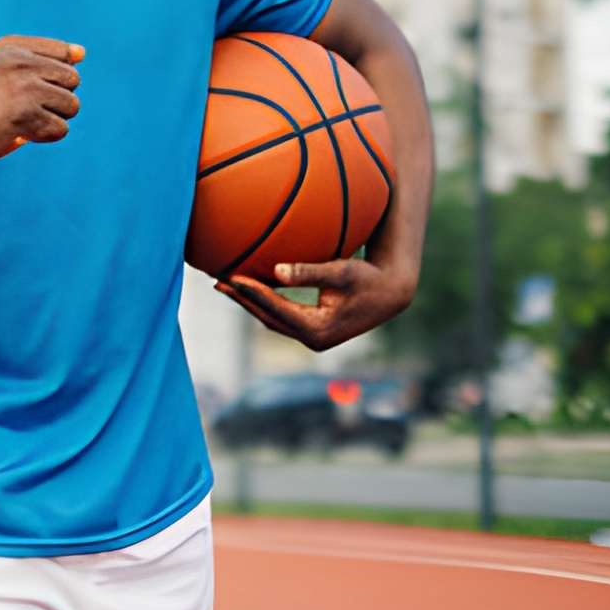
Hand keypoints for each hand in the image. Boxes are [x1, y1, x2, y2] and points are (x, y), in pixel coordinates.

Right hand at [0, 36, 84, 164]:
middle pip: (73, 80)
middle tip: (24, 107)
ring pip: (72, 105)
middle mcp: (20, 62)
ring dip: (53, 119)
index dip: (54, 77)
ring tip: (23, 120)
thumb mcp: (2, 68)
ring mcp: (24, 88)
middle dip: (56, 99)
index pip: (65, 54)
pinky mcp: (26, 116)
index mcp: (13, 46)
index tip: (26, 86)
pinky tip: (19, 133)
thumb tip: (82, 53)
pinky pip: (61, 129)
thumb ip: (42, 58)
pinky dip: (44, 137)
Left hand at [217, 259, 415, 351]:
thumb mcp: (342, 272)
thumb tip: (276, 270)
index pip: (275, 309)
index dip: (252, 293)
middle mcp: (312, 339)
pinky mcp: (313, 330)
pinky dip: (264, 302)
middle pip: (267, 318)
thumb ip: (309, 272)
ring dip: (249, 302)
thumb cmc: (369, 279)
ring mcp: (312, 337)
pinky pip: (281, 316)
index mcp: (317, 329)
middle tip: (217, 281)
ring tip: (226, 284)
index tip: (231, 276)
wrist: (391, 294)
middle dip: (242, 300)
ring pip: (271, 319)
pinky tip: (252, 285)